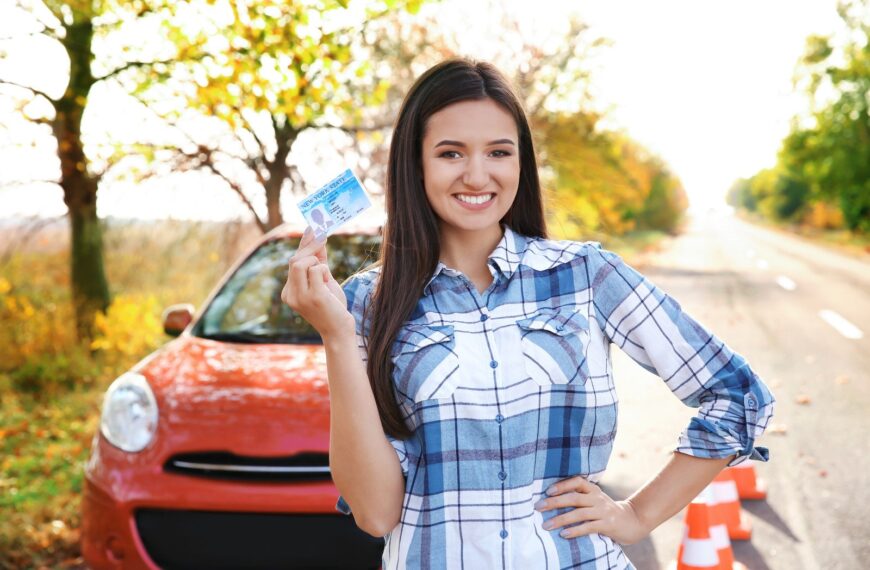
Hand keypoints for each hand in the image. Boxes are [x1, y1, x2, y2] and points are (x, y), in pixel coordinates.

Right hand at [280, 227, 354, 339]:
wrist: (339, 331)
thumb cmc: (332, 306)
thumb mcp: (323, 281)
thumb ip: (318, 261)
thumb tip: (317, 236)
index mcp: (288, 292)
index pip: (293, 262)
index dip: (304, 244)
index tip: (312, 228)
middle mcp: (290, 294)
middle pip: (294, 260)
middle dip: (311, 246)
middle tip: (324, 235)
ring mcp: (299, 296)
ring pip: (300, 262)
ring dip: (317, 262)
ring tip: (325, 275)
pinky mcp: (313, 296)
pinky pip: (317, 270)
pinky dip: (325, 271)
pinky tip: (328, 283)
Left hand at [534, 476, 648, 544]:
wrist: (633, 521)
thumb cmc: (606, 511)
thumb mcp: (595, 499)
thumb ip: (580, 497)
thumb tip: (551, 500)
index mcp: (593, 490)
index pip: (577, 481)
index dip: (562, 485)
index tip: (547, 491)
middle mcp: (598, 498)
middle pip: (574, 497)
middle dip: (554, 502)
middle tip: (538, 507)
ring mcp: (603, 511)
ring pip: (579, 513)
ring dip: (560, 519)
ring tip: (546, 526)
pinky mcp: (608, 525)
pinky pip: (588, 527)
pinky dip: (575, 530)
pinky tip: (563, 534)